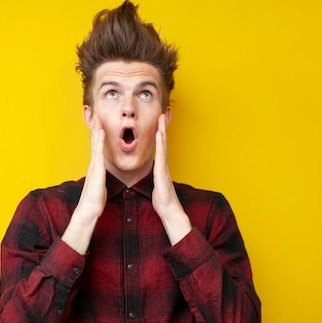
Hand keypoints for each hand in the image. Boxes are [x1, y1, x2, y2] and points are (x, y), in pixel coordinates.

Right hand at [62, 114, 106, 253]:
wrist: (89, 210)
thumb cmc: (95, 201)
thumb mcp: (100, 187)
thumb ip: (101, 180)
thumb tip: (103, 178)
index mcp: (95, 168)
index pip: (96, 148)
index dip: (97, 136)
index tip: (99, 124)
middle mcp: (93, 164)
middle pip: (93, 143)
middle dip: (95, 128)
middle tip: (96, 114)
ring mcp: (94, 166)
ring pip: (95, 144)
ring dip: (96, 130)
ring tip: (97, 117)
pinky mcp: (96, 169)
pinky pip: (98, 152)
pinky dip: (99, 141)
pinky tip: (101, 132)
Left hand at [152, 113, 191, 244]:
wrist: (168, 209)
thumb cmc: (162, 199)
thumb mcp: (155, 184)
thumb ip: (154, 177)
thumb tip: (153, 173)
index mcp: (160, 166)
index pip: (159, 146)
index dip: (159, 133)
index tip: (158, 122)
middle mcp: (163, 163)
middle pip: (163, 141)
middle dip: (163, 127)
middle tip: (163, 113)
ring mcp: (164, 166)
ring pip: (163, 145)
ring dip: (163, 130)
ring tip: (162, 117)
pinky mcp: (162, 171)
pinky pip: (161, 154)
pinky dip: (160, 143)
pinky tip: (159, 134)